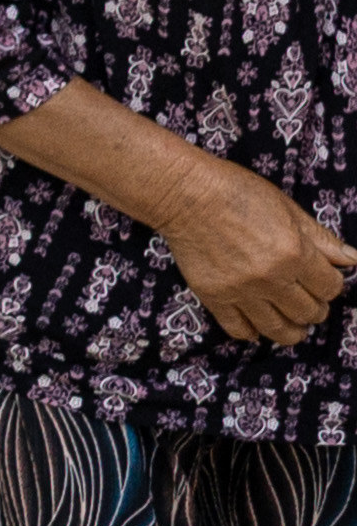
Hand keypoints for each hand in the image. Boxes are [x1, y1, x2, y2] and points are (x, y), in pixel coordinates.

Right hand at [159, 151, 356, 342]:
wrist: (185, 196)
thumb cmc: (238, 193)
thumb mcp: (288, 209)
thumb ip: (321, 238)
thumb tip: (352, 259)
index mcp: (294, 253)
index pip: (330, 287)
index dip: (332, 286)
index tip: (323, 281)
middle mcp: (271, 278)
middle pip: (308, 312)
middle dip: (315, 309)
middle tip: (308, 301)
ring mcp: (241, 291)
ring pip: (278, 329)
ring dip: (292, 330)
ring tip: (292, 324)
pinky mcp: (214, 297)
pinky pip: (239, 330)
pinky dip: (253, 333)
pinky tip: (258, 327)